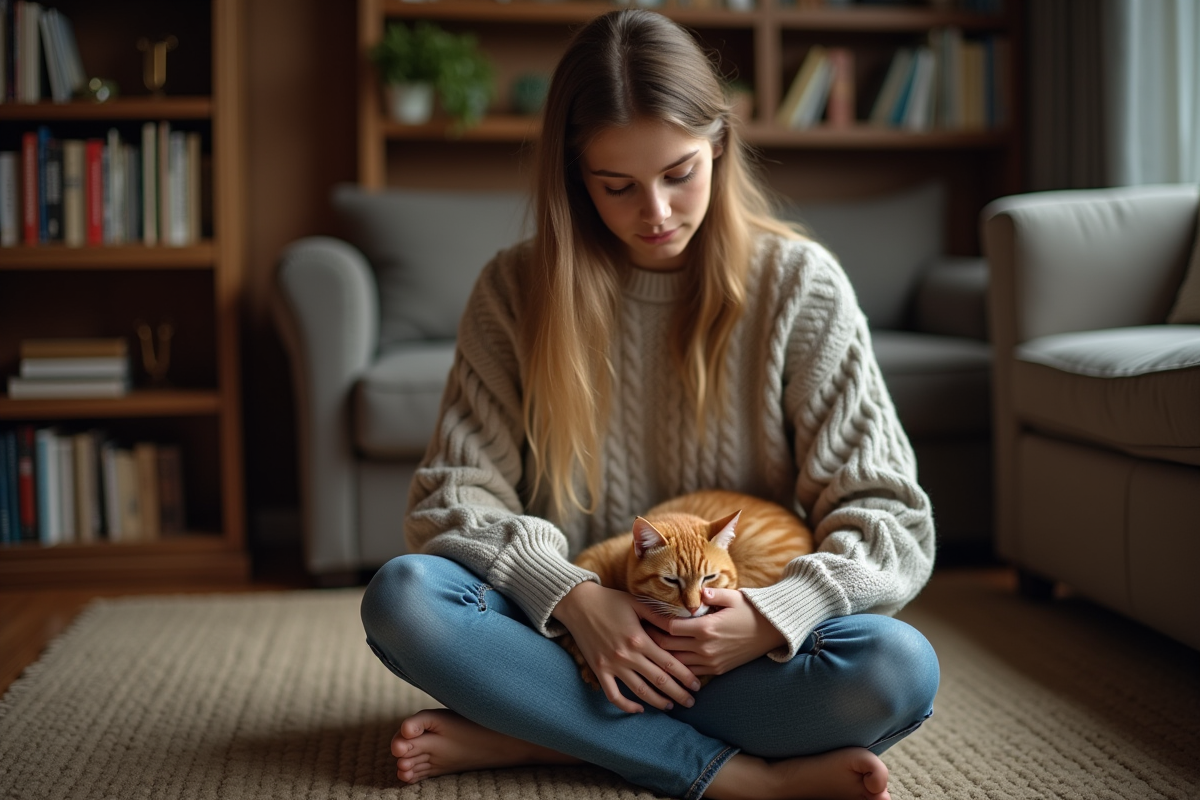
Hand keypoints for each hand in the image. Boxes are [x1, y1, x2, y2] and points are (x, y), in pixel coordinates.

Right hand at [553, 581, 700, 713]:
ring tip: (670, 706)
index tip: (697, 685)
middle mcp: (627, 655)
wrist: (578, 603)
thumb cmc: (610, 600)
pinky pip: (613, 695)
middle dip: (678, 694)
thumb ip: (660, 616)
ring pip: (639, 691)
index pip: (669, 663)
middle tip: (690, 702)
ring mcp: (612, 665)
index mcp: (640, 639)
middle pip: (659, 681)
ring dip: (657, 702)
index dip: (685, 676)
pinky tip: (639, 708)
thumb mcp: (637, 603)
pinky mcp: (599, 670)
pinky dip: (626, 706)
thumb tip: (684, 623)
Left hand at [645, 588, 785, 675]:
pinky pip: (690, 672)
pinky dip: (677, 668)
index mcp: (706, 627)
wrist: (772, 632)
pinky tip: (666, 663)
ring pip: (676, 663)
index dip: (653, 623)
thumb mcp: (732, 596)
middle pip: (667, 647)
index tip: (641, 618)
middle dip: (650, 641)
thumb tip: (697, 591)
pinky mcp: (716, 669)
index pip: (670, 627)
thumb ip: (712, 594)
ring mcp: (711, 661)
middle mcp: (705, 647)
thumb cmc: (751, 609)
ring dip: (661, 657)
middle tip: (636, 634)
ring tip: (645, 649)